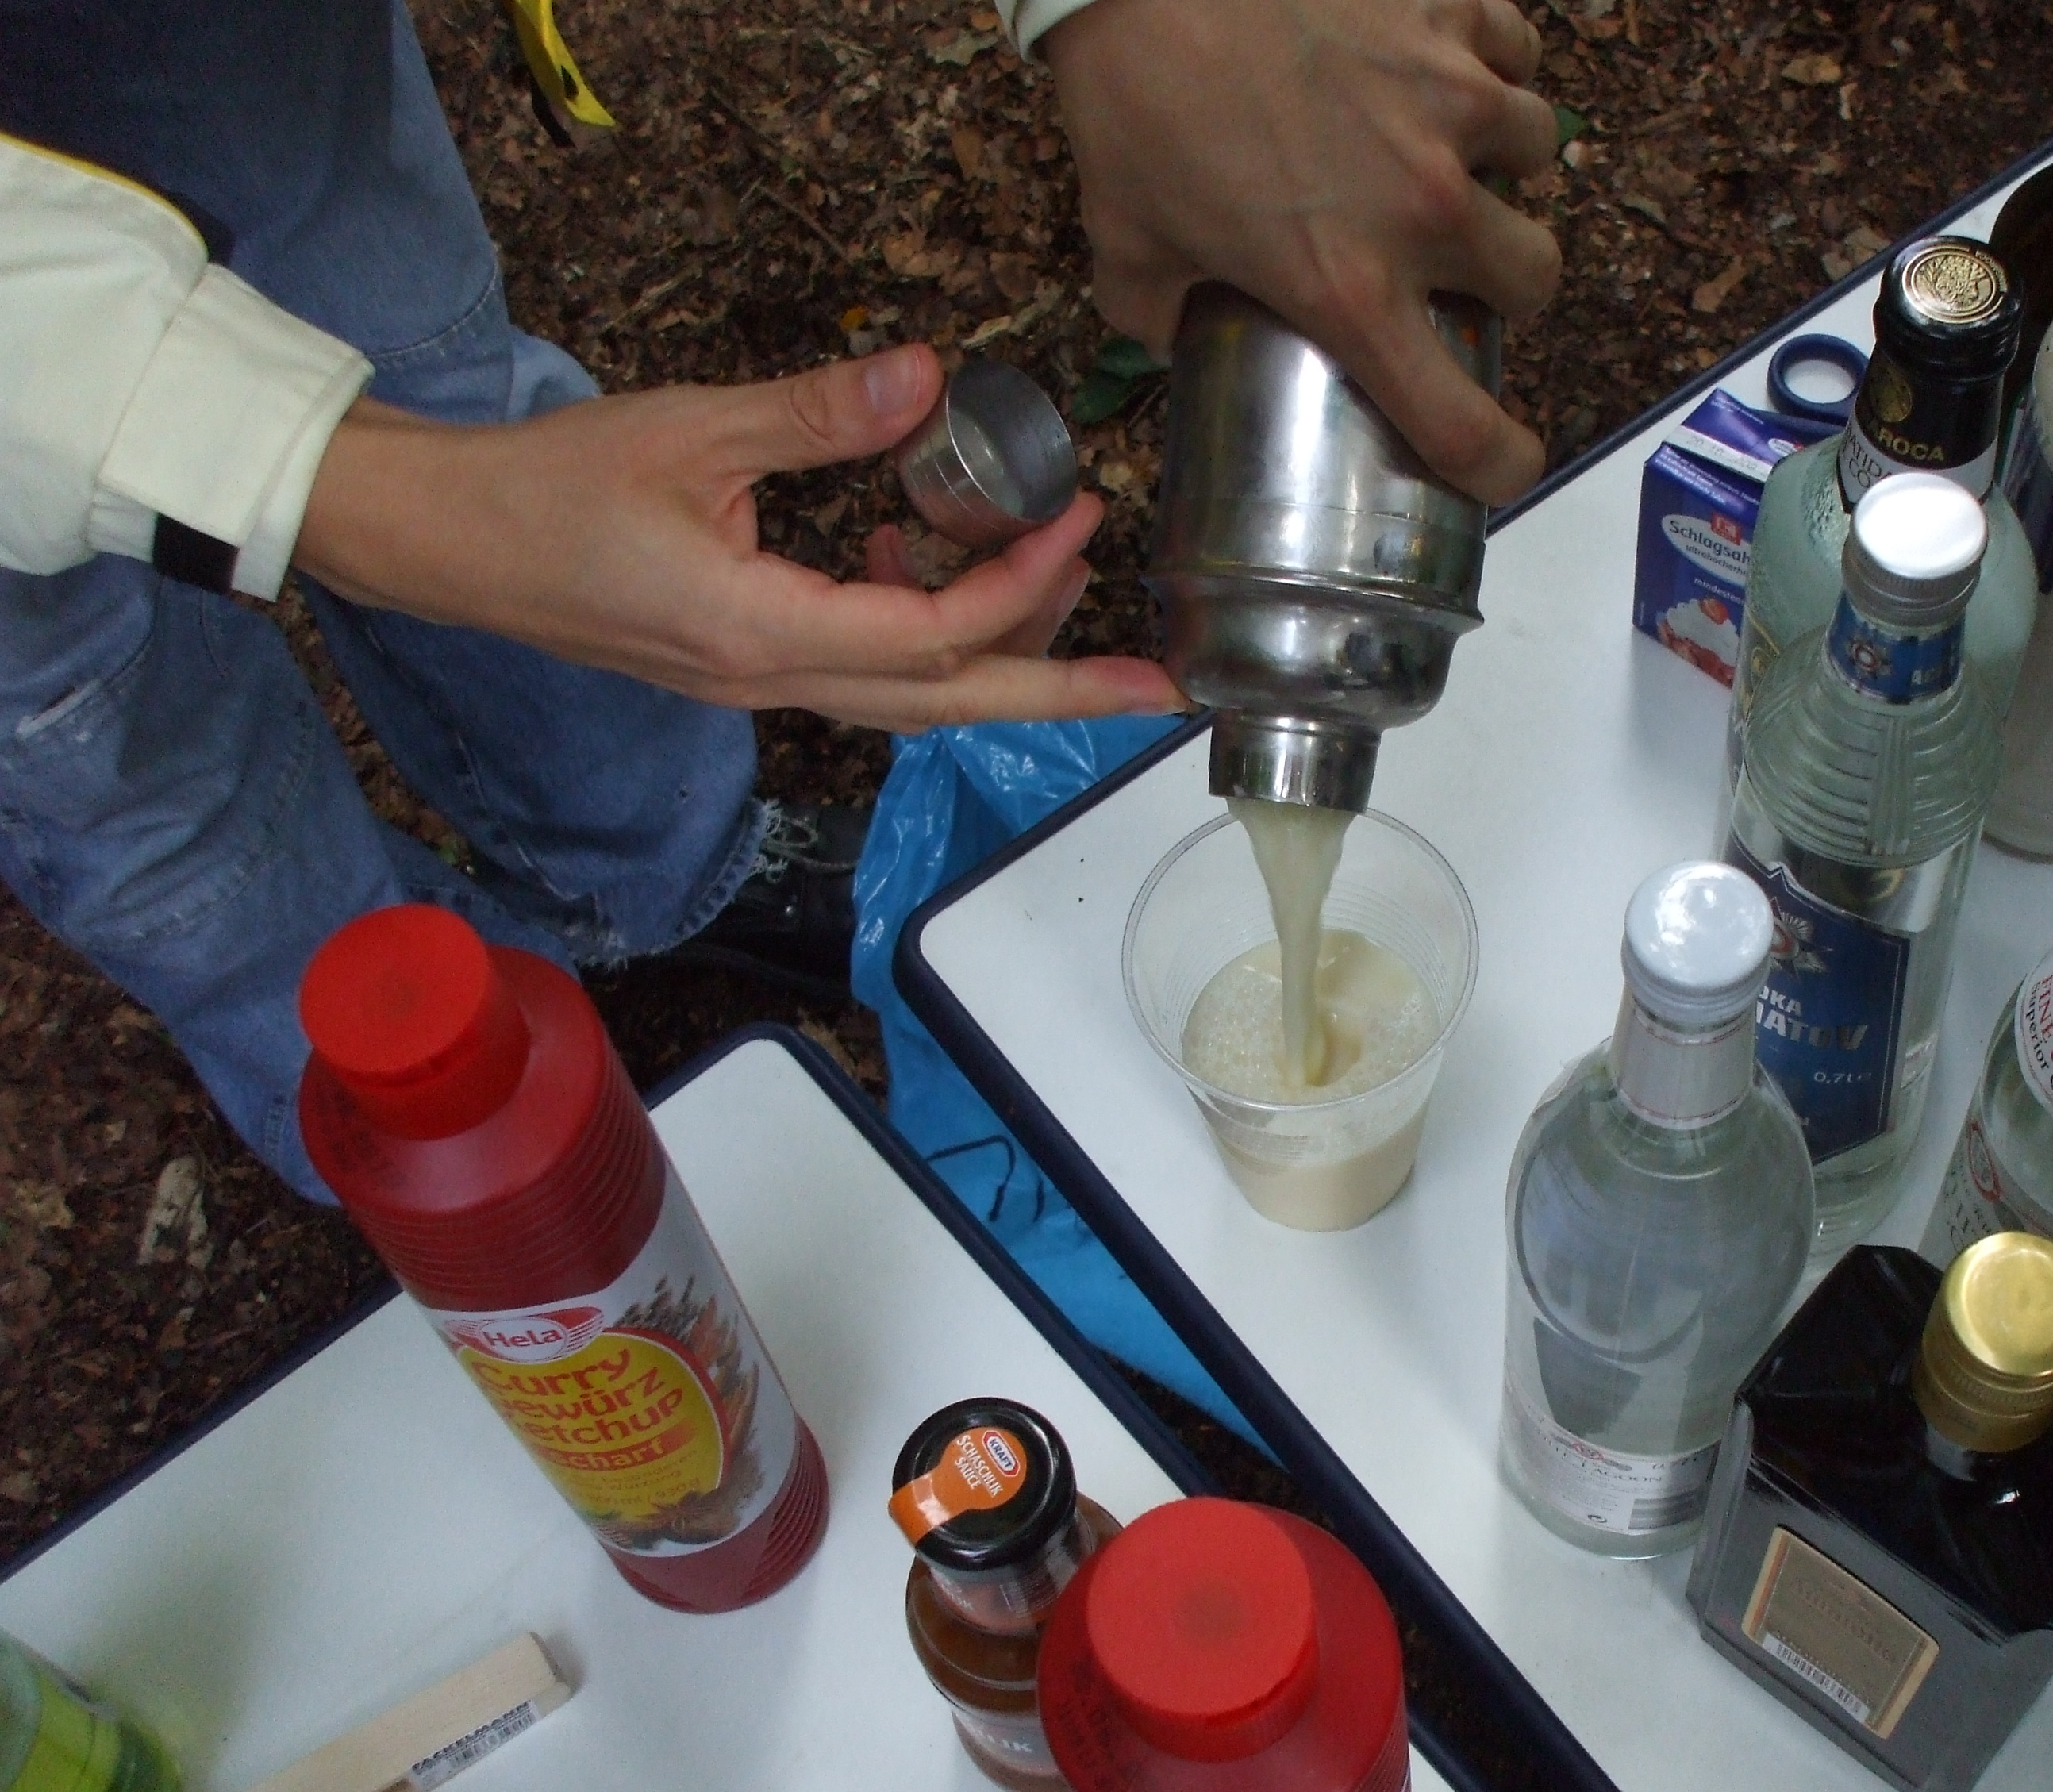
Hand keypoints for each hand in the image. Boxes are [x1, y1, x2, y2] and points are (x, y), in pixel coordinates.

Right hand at [293, 343, 1187, 730]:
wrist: (444, 543)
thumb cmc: (545, 489)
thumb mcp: (690, 428)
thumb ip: (818, 412)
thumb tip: (927, 376)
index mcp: (756, 631)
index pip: (929, 635)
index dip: (1018, 586)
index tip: (1079, 526)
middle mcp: (766, 682)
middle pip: (948, 706)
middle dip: (1061, 693)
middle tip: (1159, 686)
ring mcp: (754, 688)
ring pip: (909, 700)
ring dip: (993, 657)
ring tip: (1054, 586)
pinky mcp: (741, 670)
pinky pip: (859, 675)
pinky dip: (916, 634)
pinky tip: (916, 559)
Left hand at [1044, 0, 1560, 504]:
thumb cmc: (1132, 99)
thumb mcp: (1126, 242)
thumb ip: (1161, 313)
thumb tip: (1174, 334)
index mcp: (1347, 289)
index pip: (1460, 423)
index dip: (1497, 463)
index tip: (1500, 463)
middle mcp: (1422, 206)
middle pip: (1535, 278)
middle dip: (1506, 280)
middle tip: (1458, 261)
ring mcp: (1451, 101)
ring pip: (1539, 152)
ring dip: (1503, 160)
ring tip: (1445, 145)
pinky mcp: (1454, 11)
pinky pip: (1517, 50)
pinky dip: (1491, 60)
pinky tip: (1438, 65)